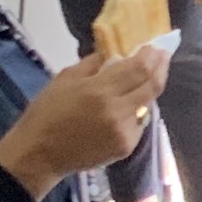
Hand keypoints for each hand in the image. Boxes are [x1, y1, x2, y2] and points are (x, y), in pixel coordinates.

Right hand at [0, 45, 168, 194]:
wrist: (39, 154)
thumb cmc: (47, 113)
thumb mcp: (65, 78)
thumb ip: (94, 64)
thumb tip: (115, 54)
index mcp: (99, 91)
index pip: (139, 69)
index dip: (151, 56)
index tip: (155, 47)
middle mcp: (117, 111)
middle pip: (152, 86)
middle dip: (160, 68)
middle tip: (162, 57)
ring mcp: (124, 132)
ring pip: (148, 105)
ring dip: (148, 90)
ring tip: (146, 77)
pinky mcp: (126, 147)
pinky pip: (139, 123)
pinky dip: (137, 111)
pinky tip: (128, 105)